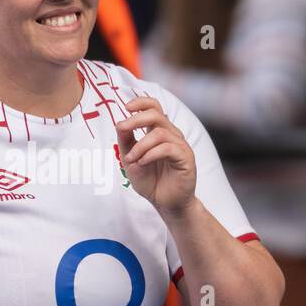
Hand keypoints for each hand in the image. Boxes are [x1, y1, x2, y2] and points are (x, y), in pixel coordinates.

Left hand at [115, 96, 196, 216]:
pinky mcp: (186, 158)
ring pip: (159, 133)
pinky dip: (150, 154)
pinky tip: (142, 163)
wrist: (165, 203)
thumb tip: (120, 123)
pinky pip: (167, 148)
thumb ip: (126, 142)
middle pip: (156, 114)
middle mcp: (172, 135)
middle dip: (136, 119)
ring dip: (140, 145)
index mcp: (159, 132)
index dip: (141, 102)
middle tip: (122, 129)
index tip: (126, 107)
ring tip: (131, 160)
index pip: (154, 107)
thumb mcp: (130, 159)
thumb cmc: (151, 181)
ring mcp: (180, 146)